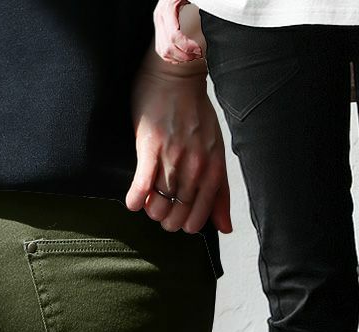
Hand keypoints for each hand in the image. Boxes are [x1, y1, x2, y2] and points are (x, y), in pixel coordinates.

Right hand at [126, 4, 232, 234]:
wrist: (176, 76)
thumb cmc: (196, 115)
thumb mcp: (216, 154)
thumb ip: (220, 193)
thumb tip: (225, 228)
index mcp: (212, 169)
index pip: (198, 217)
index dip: (185, 225)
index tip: (178, 219)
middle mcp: (195, 167)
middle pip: (177, 214)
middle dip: (167, 220)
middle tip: (161, 212)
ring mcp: (173, 158)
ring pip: (160, 204)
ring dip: (152, 210)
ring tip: (148, 204)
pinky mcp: (150, 148)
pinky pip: (142, 185)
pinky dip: (136, 199)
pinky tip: (133, 203)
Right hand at [154, 0, 204, 63]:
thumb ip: (203, 6)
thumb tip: (211, 18)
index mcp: (168, 8)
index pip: (174, 36)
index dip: (187, 47)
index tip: (200, 50)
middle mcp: (160, 16)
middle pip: (167, 47)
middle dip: (185, 55)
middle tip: (199, 54)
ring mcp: (158, 23)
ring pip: (163, 51)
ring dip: (179, 58)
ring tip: (193, 56)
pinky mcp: (159, 29)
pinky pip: (162, 50)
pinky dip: (173, 57)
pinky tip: (185, 55)